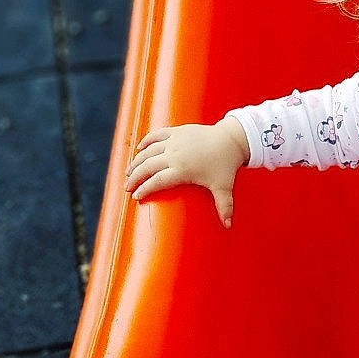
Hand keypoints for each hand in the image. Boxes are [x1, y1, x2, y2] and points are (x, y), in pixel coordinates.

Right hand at [124, 120, 249, 227]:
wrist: (231, 139)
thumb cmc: (226, 165)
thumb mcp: (224, 187)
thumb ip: (224, 207)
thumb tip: (228, 226)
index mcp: (182, 169)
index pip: (157, 181)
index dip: (144, 189)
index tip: (136, 197)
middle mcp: (174, 154)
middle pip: (147, 166)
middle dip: (134, 177)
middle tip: (127, 187)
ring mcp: (174, 141)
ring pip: (148, 151)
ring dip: (136, 162)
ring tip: (128, 172)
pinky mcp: (177, 131)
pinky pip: (156, 135)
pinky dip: (146, 141)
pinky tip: (139, 149)